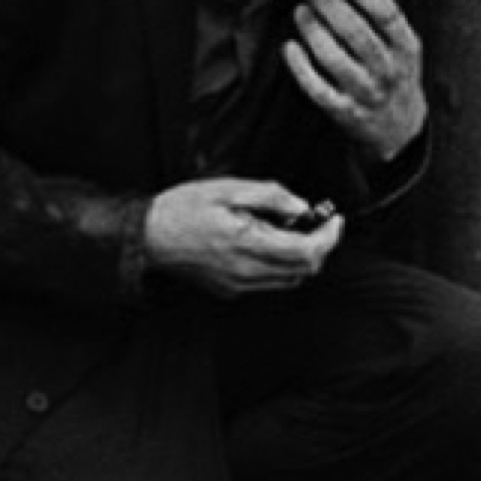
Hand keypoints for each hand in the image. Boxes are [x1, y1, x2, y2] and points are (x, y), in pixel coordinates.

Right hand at [144, 177, 342, 296]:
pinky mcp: (230, 291)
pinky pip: (268, 283)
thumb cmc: (182, 210)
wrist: (147, 237)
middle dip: (319, 245)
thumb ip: (269, 195)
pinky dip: (279, 265)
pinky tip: (265, 243)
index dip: (329, 236)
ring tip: (288, 230)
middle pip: (305, 270)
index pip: (307, 252)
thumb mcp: (227, 189)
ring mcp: (238, 285)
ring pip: (290, 279)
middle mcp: (246, 272)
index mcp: (247, 244)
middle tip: (314, 220)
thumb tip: (301, 206)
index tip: (333, 219)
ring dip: (300, 257)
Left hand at [283, 0, 425, 161]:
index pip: (385, 11)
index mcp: (407, 46)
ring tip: (299, 11)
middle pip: (357, 32)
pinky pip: (318, 90)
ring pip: (335, 60)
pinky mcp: (344, 113)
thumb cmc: (395, 72)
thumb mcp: (399, 40)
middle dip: (329, 4)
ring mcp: (366, 93)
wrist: (399, 129)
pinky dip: (301, 68)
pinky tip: (288, 47)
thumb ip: (381, 3)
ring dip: (313, 32)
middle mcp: (389, 70)